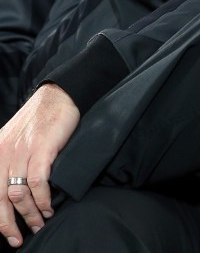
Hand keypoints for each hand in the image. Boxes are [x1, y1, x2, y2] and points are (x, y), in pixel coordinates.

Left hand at [0, 85, 79, 246]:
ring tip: (40, 222)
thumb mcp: (12, 139)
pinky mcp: (42, 150)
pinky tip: (49, 207)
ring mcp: (22, 153)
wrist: (58, 96)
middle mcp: (3, 155)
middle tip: (18, 238)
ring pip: (19, 195)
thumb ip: (8, 161)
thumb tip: (10, 190)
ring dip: (30, 214)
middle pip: (0, 199)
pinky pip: (38, 183)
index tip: (7, 234)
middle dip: (8, 224)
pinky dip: (43, 199)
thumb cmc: (39, 119)